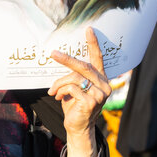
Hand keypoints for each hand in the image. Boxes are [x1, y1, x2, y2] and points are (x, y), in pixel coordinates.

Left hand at [48, 27, 110, 156]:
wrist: (77, 127)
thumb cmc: (74, 105)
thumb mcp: (74, 88)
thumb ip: (73, 76)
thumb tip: (60, 60)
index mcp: (101, 78)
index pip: (98, 58)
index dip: (93, 44)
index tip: (88, 29)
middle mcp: (104, 85)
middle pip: (84, 66)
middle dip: (67, 59)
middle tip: (53, 54)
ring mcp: (100, 94)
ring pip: (75, 78)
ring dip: (59, 83)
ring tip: (53, 91)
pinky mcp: (92, 102)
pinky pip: (72, 88)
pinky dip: (61, 91)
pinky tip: (58, 98)